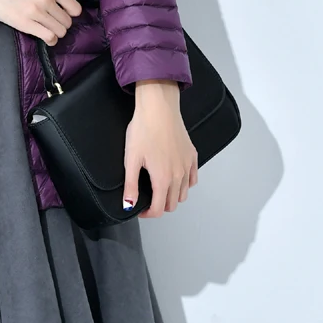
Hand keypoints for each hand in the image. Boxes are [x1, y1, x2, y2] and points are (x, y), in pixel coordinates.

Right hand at [0, 0, 87, 42]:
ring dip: (55, 33)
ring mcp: (36, 11)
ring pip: (60, 31)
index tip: (61, 14)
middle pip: (68, 22)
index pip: (75, 8)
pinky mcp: (24, 23)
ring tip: (45, 29)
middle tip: (50, 22)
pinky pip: (48, 37)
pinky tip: (43, 36)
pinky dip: (49, 40)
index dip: (70, 14)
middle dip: (61, 24)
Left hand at [123, 80, 197, 217]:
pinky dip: (186, 184)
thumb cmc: (144, 130)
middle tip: (147, 200)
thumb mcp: (131, 159)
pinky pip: (193, 178)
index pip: (159, 209)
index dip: (147, 214)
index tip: (139, 209)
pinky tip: (176, 178)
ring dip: (172, 197)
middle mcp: (179, 175)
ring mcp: (188, 166)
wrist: (159, 108)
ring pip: (184, 193)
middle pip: (173, 204)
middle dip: (159, 206)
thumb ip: (131, 185)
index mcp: (163, 178)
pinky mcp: (192, 156)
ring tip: (159, 189)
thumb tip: (128, 206)